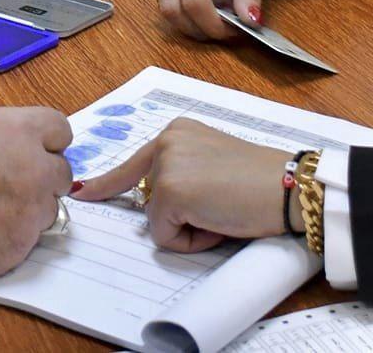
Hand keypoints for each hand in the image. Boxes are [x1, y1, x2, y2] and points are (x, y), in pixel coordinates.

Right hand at [0, 106, 73, 285]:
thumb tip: (1, 145)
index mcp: (18, 130)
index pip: (59, 129)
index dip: (44, 141)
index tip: (32, 149)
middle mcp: (35, 167)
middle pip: (61, 172)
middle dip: (42, 178)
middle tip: (13, 185)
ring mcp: (32, 210)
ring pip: (47, 209)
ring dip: (29, 211)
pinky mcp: (22, 246)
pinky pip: (28, 239)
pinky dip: (12, 237)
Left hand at [72, 118, 292, 252]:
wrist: (289, 188)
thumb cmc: (261, 182)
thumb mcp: (212, 165)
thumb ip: (181, 173)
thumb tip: (153, 204)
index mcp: (177, 132)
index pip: (133, 163)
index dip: (108, 183)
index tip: (84, 190)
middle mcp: (166, 141)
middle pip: (149, 199)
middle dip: (179, 215)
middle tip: (220, 205)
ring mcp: (166, 165)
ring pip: (156, 220)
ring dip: (188, 228)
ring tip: (223, 212)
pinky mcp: (170, 191)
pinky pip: (166, 236)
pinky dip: (191, 240)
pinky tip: (219, 222)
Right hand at [156, 0, 272, 40]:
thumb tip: (249, 22)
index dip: (213, 23)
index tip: (236, 31)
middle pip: (172, 7)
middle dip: (199, 28)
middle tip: (227, 32)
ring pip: (166, 6)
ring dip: (191, 22)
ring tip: (220, 20)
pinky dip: (187, 12)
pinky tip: (209, 9)